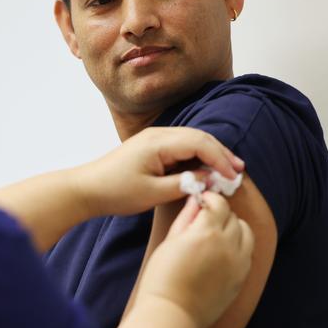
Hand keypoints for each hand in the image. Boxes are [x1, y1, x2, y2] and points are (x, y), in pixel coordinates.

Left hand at [75, 127, 244, 216]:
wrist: (87, 188)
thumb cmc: (116, 191)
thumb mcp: (152, 193)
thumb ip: (184, 184)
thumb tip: (209, 178)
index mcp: (158, 142)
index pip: (199, 143)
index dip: (220, 158)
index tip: (234, 176)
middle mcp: (157, 135)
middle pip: (198, 137)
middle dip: (220, 154)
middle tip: (239, 172)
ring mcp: (153, 139)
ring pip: (191, 141)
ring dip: (210, 154)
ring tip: (228, 171)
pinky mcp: (151, 147)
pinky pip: (180, 147)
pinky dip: (196, 157)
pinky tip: (205, 170)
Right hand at [135, 192, 254, 327]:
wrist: (171, 311)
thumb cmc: (163, 275)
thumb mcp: (170, 240)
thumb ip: (186, 217)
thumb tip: (196, 199)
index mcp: (206, 232)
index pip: (219, 203)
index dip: (210, 198)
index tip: (202, 199)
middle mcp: (227, 245)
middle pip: (233, 217)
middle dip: (221, 212)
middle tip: (207, 216)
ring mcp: (238, 263)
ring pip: (247, 233)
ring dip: (234, 228)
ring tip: (218, 233)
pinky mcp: (241, 279)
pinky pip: (248, 253)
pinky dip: (240, 246)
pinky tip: (223, 251)